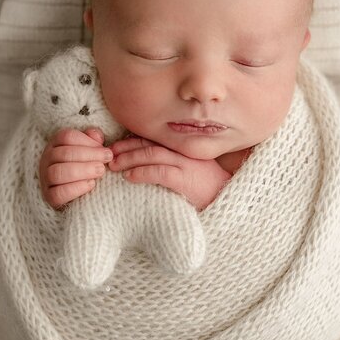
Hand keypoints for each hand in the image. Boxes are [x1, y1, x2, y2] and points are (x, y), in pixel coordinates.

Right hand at [39, 127, 112, 209]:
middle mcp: (47, 159)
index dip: (88, 142)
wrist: (76, 195)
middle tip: (106, 160)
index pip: (67, 137)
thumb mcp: (89, 151)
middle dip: (89, 155)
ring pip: (58, 172)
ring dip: (82, 170)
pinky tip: (91, 184)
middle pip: (64, 153)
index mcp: (56, 144)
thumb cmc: (84, 168)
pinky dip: (76, 188)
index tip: (106, 150)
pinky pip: (57, 193)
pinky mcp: (48, 197)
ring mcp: (45, 178)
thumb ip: (92, 141)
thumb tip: (97, 136)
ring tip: (100, 171)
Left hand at [108, 136, 231, 210]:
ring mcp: (185, 164)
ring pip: (152, 155)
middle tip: (109, 153)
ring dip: (129, 159)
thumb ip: (173, 162)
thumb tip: (147, 162)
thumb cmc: (208, 187)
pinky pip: (159, 173)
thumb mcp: (191, 169)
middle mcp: (184, 151)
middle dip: (126, 147)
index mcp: (184, 147)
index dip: (133, 140)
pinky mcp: (185, 180)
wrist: (230, 201)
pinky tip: (129, 177)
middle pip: (150, 144)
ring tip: (114, 165)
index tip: (116, 145)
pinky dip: (142, 173)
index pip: (154, 139)